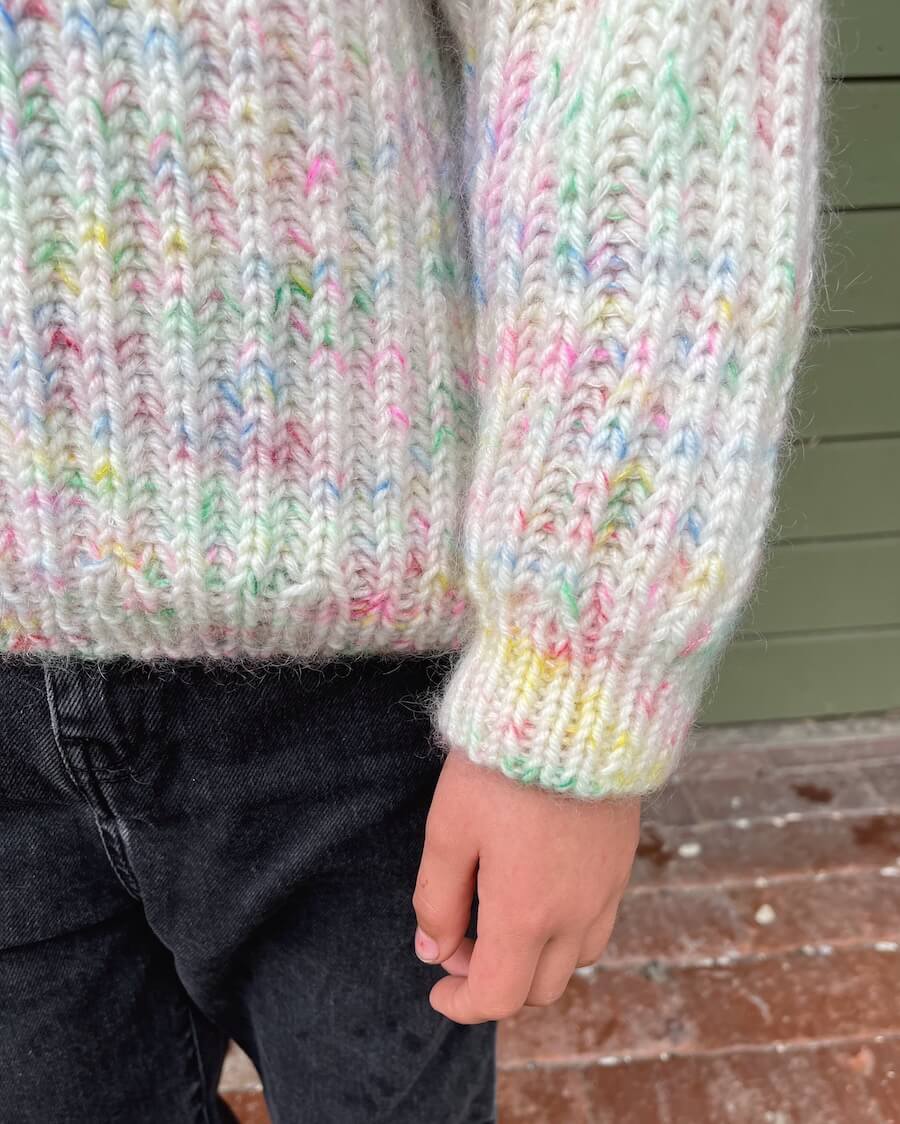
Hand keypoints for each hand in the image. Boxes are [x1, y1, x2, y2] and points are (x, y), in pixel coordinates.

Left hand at [412, 751, 639, 1023]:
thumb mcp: (450, 827)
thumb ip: (438, 897)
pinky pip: (598, 922)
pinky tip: (539, 888)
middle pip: (540, 988)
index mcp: (526, 914)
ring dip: (535, 959)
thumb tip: (434, 950)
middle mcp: (575, 914)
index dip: (462, 1005)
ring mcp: (607, 889)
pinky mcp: (622, 861)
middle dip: (496, 981)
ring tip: (500, 915)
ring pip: (576, 960)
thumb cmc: (500, 765)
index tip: (437, 988)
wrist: (572, 707)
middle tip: (461, 940)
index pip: (498, 996)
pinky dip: (566, 930)